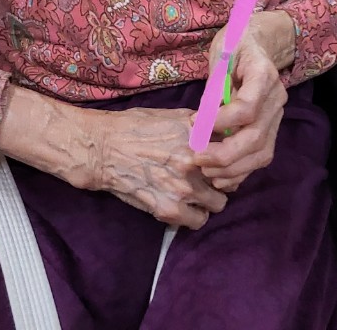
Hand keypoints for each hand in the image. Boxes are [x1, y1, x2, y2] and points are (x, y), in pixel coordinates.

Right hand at [94, 106, 227, 229]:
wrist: (104, 149)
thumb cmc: (135, 127)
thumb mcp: (172, 115)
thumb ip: (200, 124)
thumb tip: (221, 130)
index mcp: (198, 136)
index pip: (232, 150)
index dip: (228, 154)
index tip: (222, 158)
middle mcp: (195, 162)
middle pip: (229, 178)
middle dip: (222, 178)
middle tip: (211, 177)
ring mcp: (184, 188)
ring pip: (218, 203)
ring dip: (210, 198)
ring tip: (198, 194)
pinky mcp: (170, 209)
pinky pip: (199, 220)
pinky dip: (195, 215)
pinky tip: (186, 206)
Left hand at [194, 10, 294, 193]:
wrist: (257, 43)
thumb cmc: (235, 44)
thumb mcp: (221, 53)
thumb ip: (215, 86)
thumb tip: (202, 120)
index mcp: (263, 73)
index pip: (248, 106)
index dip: (221, 120)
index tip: (194, 123)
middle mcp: (277, 98)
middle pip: (256, 137)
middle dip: (224, 154)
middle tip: (196, 157)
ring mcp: (277, 116)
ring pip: (261, 152)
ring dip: (232, 169)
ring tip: (206, 171)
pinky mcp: (272, 129)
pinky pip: (260, 156)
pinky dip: (241, 171)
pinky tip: (220, 176)